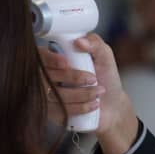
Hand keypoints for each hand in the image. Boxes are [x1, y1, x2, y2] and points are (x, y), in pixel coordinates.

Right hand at [41, 34, 138, 153]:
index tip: (66, 63)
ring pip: (55, 95)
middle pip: (47, 76)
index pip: (42, 56)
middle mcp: (48, 75)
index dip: (51, 59)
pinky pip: (59, 111)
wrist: (111, 105)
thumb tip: (79, 41)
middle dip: (73, 78)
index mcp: (56, 57)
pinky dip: (80, 108)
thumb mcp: (105, 57)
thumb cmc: (106, 78)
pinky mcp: (52, 112)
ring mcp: (47, 95)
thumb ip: (95, 43)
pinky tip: (93, 104)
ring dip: (81, 94)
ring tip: (98, 92)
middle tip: (94, 79)